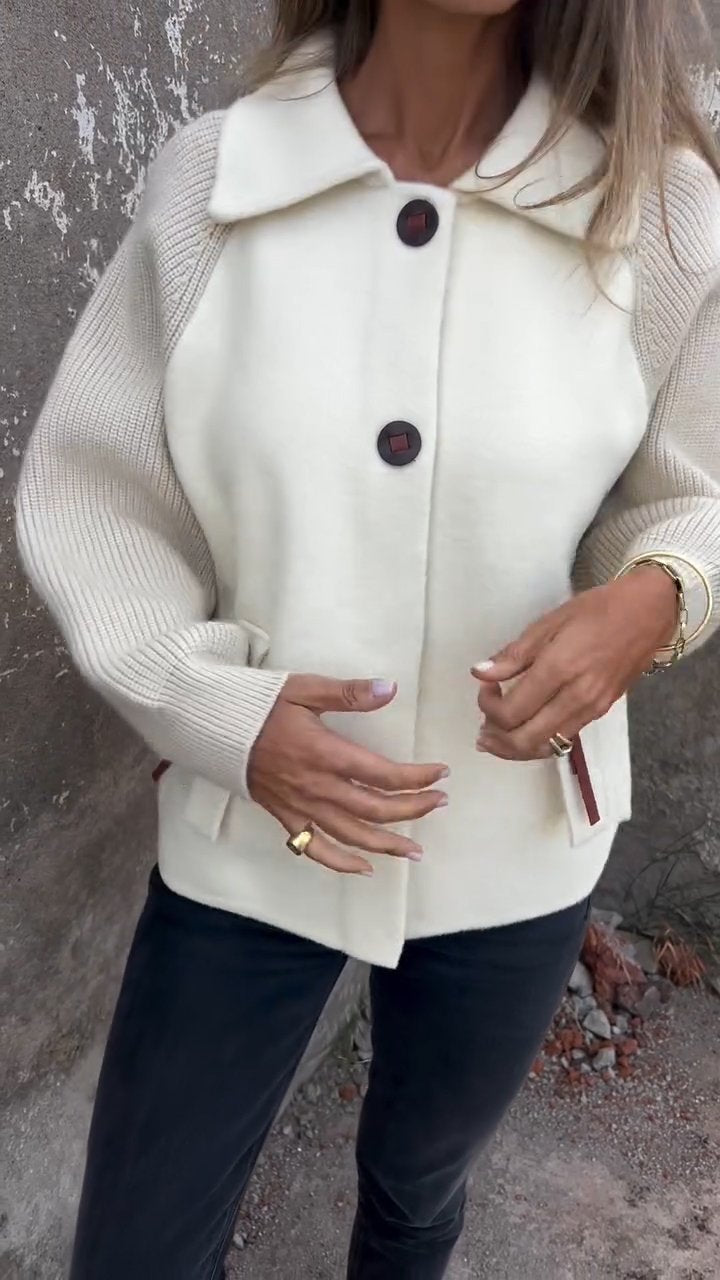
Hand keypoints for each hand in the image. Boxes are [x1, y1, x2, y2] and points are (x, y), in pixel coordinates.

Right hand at [248, 675, 448, 875]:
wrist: (214, 727)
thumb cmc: (260, 704)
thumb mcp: (305, 688)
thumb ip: (349, 693)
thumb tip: (391, 689)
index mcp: (326, 754)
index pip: (382, 775)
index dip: (416, 778)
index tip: (440, 774)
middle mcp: (317, 787)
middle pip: (374, 810)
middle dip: (412, 809)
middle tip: (439, 803)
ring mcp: (300, 807)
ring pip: (351, 835)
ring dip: (387, 845)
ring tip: (416, 850)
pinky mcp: (284, 817)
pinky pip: (314, 849)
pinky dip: (340, 863)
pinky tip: (364, 868)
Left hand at [470, 565, 678, 761]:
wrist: (648, 614)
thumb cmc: (598, 610)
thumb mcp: (550, 622)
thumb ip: (514, 654)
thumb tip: (480, 673)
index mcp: (558, 670)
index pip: (510, 711)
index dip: (488, 706)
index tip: (485, 686)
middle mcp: (575, 697)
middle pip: (524, 740)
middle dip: (495, 738)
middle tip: (482, 723)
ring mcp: (590, 709)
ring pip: (544, 748)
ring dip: (514, 748)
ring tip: (495, 736)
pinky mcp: (599, 713)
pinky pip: (562, 740)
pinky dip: (538, 742)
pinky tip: (525, 730)